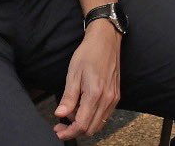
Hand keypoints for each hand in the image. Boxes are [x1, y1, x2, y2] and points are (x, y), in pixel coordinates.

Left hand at [54, 24, 120, 140]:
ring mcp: (113, 98)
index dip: (68, 132)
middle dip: (75, 130)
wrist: (106, 40)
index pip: (81, 125)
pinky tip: (83, 107)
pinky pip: (104, 115)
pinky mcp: (116, 96)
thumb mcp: (73, 74)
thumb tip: (60, 114)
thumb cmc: (89, 53)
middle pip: (91, 129)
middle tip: (61, 124)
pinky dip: (93, 117)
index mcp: (95, 94)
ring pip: (98, 124)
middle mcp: (107, 99)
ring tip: (71, 113)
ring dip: (84, 125)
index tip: (58, 131)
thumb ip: (68, 98)